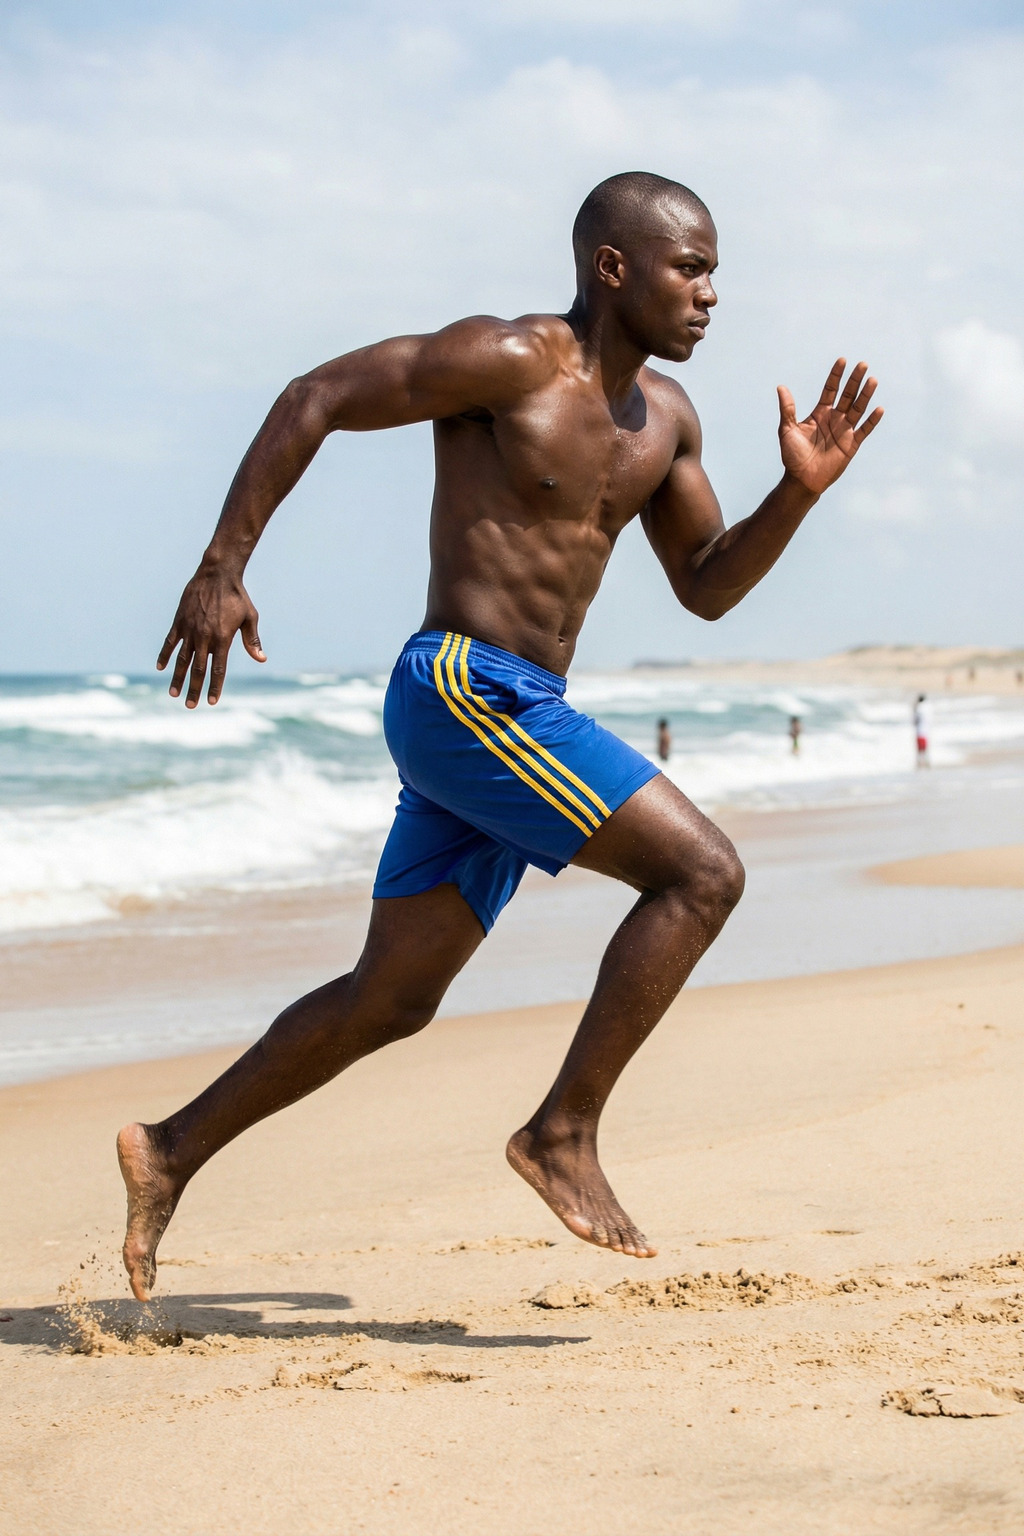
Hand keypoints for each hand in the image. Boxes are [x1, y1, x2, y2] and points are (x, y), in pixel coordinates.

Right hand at [157, 565, 265, 706]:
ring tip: (173, 694)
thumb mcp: (250, 617)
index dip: (215, 687)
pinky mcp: (179, 621)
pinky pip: (170, 642)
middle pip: (198, 669)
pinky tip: (161, 668)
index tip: (212, 701)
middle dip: (194, 689)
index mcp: (223, 639)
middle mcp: (204, 637)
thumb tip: (261, 659)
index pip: (218, 670)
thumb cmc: (237, 596)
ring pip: (181, 659)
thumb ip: (252, 640)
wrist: (217, 573)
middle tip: (190, 706)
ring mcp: (190, 630)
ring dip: (177, 678)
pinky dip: (165, 655)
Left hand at [777, 359, 882, 495]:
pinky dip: (871, 421)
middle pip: (848, 395)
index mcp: (820, 413)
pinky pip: (864, 430)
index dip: (836, 375)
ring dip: (866, 395)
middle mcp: (834, 419)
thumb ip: (787, 409)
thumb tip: (781, 387)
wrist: (801, 479)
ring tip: (873, 380)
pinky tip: (878, 409)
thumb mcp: (787, 429)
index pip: (830, 389)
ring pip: (858, 409)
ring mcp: (844, 431)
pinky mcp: (851, 445)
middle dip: (855, 380)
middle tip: (863, 364)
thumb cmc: (792, 456)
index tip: (842, 360)